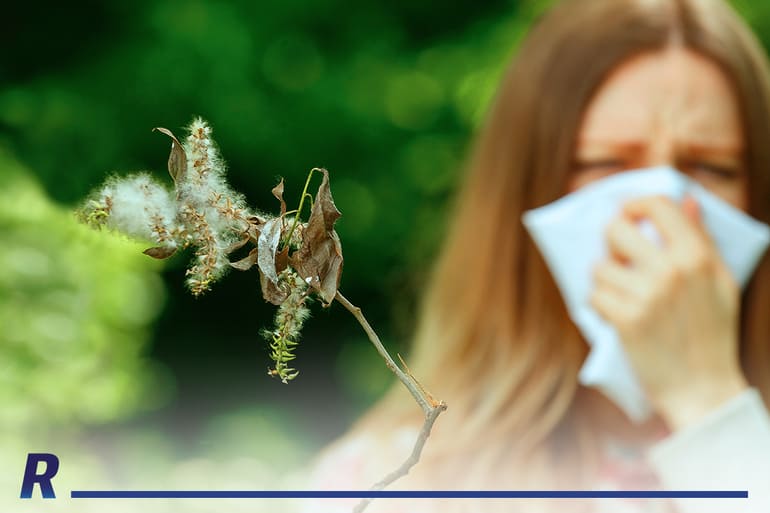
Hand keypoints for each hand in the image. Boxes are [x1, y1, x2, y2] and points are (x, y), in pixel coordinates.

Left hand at [590, 195, 747, 429]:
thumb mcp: (720, 281)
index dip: (634, 204)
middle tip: (617, 257)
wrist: (702, 388)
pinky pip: (594, 296)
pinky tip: (616, 315)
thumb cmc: (712, 333)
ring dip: (604, 281)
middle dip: (610, 241)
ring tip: (621, 294)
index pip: (657, 205)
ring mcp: (647, 295)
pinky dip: (600, 306)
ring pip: (599, 267)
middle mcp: (672, 270)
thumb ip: (702, 238)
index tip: (627, 215)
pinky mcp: (626, 321)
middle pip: (616, 229)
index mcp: (697, 256)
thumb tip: (689, 200)